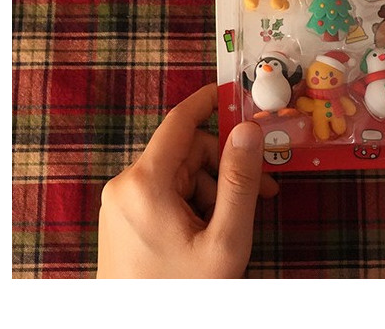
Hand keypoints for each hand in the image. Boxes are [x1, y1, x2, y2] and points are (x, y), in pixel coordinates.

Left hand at [96, 83, 278, 277]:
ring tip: (238, 219)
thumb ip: (239, 181)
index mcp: (144, 184)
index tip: (233, 91)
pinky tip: (212, 226)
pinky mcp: (124, 218)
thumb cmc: (183, 294)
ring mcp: (121, 203)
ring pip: (178, 173)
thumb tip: (249, 131)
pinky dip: (193, 201)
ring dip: (212, 186)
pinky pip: (165, 193)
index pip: (179, 122)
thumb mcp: (223, 239)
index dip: (208, 101)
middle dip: (225, 164)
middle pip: (185, 151)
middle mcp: (125, 186)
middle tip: (263, 187)